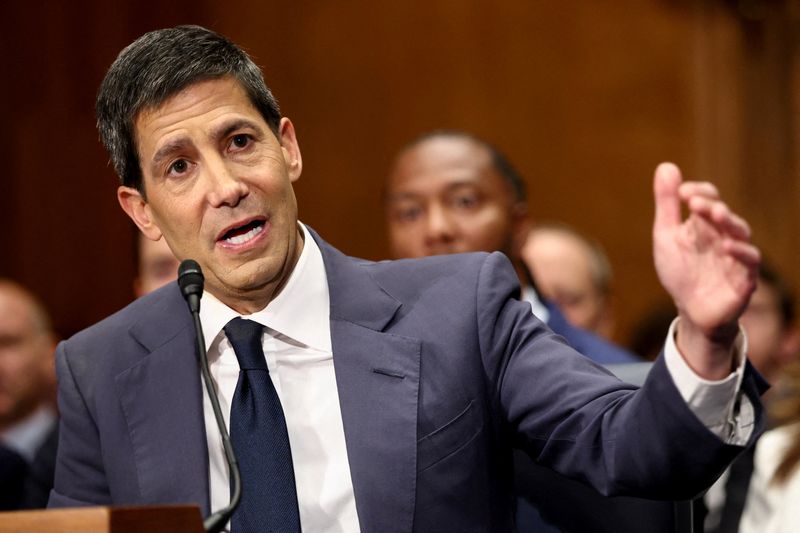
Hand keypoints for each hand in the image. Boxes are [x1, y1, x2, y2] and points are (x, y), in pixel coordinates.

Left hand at [652, 163, 759, 378]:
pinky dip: (740, 253)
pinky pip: (749, 264)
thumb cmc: (680, 272)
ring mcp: (735, 257)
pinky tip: (726, 247)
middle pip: (725, 215)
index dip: (699, 192)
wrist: (691, 311)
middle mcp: (724, 236)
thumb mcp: (667, 236)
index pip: (709, 199)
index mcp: (705, 224)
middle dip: (712, 207)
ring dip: (729, 223)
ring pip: (740, 234)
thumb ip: (667, 204)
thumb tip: (666, 165)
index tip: (682, 192)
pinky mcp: (744, 279)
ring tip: (715, 215)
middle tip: (697, 203)